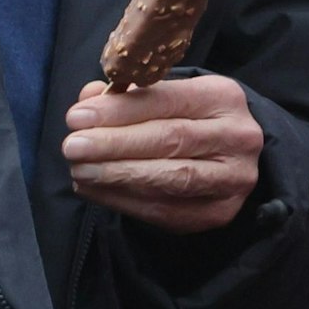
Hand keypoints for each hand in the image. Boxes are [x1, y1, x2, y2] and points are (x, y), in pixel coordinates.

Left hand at [63, 75, 262, 232]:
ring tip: (79, 170)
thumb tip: (87, 101)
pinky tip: (95, 190)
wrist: (233, 158)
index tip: (78, 116)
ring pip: (169, 178)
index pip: (167, 101)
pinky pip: (164, 210)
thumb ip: (130, 97)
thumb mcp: (171, 96)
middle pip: (170, 139)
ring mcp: (231, 179)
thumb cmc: (193, 120)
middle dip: (114, 143)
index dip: (120, 110)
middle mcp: (236, 137)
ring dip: (117, 174)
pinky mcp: (217, 213)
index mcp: (223, 97)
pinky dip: (123, 200)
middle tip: (72, 146)